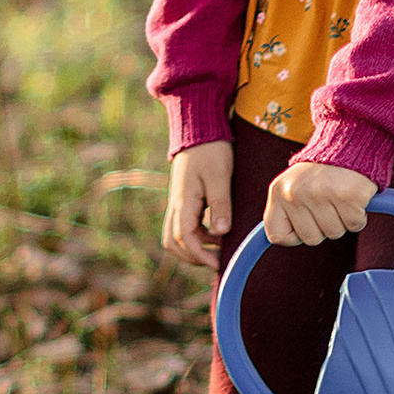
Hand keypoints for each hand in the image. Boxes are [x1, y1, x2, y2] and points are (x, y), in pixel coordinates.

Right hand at [162, 142, 233, 269]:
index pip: (183, 239)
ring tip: (217, 249)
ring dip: (192, 248)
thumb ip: (220, 204)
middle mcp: (176, 204)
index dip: (200, 256)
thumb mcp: (219, 176)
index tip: (219, 263)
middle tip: (217, 260)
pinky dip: (196, 236)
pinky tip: (215, 232)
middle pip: (173, 243)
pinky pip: (182, 225)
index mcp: (183, 201)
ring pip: (174, 236)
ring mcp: (177, 202)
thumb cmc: (211, 150)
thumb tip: (221, 232)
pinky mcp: (183, 199)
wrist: (200, 129)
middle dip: (193, 257)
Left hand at [262, 157, 375, 248]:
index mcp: (278, 191)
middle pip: (310, 239)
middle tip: (326, 201)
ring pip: (334, 233)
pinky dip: (358, 216)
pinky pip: (355, 225)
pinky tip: (352, 197)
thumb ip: (285, 212)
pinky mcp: (348, 196)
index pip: (276, 235)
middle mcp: (296, 192)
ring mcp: (321, 194)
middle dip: (322, 226)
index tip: (304, 220)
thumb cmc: (320, 173)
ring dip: (341, 220)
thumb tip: (281, 239)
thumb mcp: (292, 186)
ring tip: (338, 196)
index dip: (294, 234)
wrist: (348, 145)